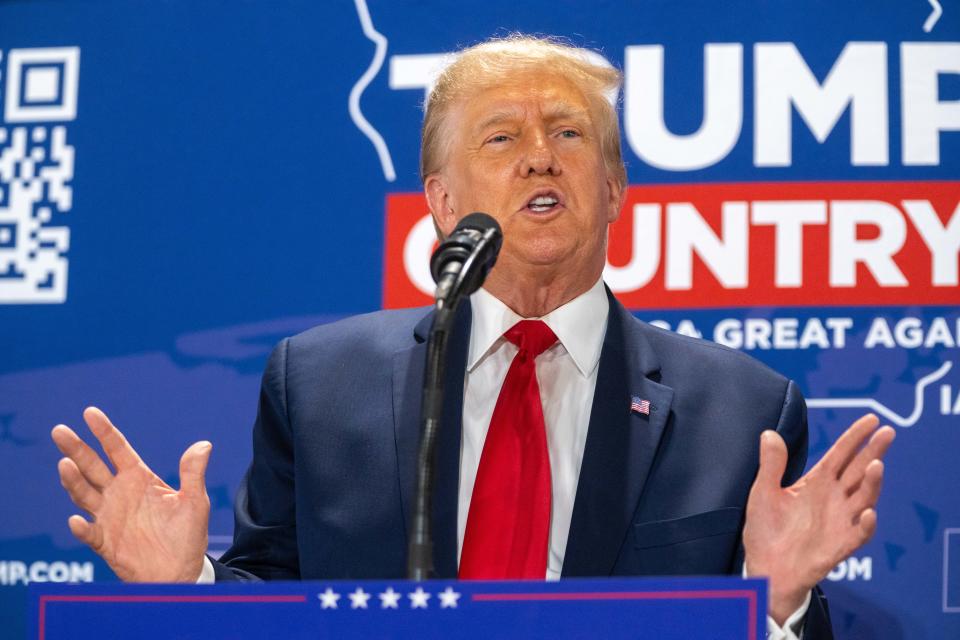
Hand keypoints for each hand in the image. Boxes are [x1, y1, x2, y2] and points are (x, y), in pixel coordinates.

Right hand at [51, 407, 211, 581]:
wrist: (180, 572)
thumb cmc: (186, 535)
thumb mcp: (194, 501)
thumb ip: (193, 474)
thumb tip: (204, 445)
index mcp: (139, 478)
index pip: (118, 449)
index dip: (104, 431)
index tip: (90, 412)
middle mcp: (119, 493)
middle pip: (92, 466)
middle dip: (76, 449)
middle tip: (59, 430)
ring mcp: (109, 516)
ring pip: (84, 494)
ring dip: (73, 481)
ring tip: (65, 464)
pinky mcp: (104, 541)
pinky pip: (89, 533)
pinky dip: (82, 527)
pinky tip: (77, 520)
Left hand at [742, 413, 894, 624]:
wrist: (766, 568)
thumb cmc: (766, 530)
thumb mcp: (763, 492)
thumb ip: (771, 465)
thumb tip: (769, 433)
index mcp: (817, 483)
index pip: (841, 455)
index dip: (855, 437)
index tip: (871, 419)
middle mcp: (834, 498)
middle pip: (859, 470)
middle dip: (874, 451)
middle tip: (888, 432)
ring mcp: (840, 521)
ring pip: (864, 498)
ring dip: (872, 483)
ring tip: (876, 465)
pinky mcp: (841, 545)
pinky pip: (859, 534)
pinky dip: (866, 524)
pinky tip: (868, 512)